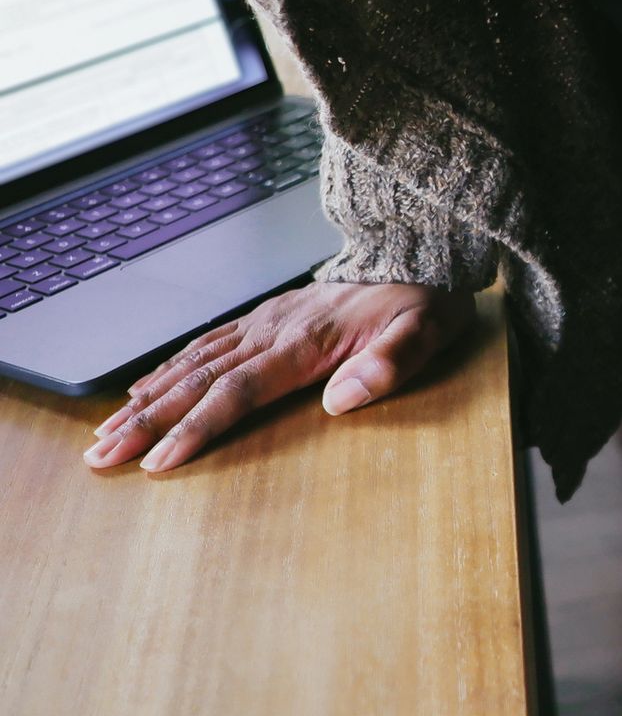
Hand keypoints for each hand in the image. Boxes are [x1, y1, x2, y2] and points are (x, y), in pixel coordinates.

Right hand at [82, 280, 474, 472]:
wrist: (418, 254)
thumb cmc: (425, 302)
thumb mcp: (426, 334)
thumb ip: (389, 365)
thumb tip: (341, 401)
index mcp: (305, 343)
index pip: (238, 391)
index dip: (196, 427)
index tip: (159, 462)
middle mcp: (272, 330)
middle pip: (198, 381)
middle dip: (147, 423)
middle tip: (102, 457)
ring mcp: (264, 321)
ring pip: (191, 363)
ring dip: (145, 400)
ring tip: (105, 435)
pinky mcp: (265, 317)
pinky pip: (205, 344)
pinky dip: (166, 368)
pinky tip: (141, 389)